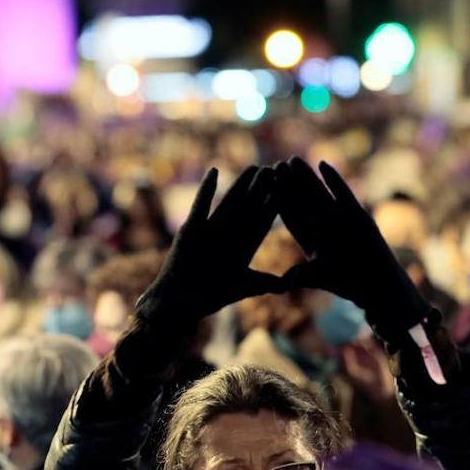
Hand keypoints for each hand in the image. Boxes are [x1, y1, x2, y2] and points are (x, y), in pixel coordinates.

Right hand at [135, 166, 284, 331]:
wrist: (179, 302)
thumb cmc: (209, 297)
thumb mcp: (242, 287)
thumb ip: (264, 283)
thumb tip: (288, 286)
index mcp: (242, 247)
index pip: (263, 222)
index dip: (275, 206)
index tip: (289, 190)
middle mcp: (227, 235)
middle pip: (249, 207)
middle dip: (262, 190)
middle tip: (276, 169)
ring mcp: (209, 229)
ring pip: (229, 202)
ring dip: (240, 185)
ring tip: (254, 167)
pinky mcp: (190, 229)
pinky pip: (200, 205)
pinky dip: (206, 189)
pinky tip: (215, 171)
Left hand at [275, 157, 428, 332]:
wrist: (379, 284)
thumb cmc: (350, 284)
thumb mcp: (321, 278)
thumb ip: (301, 276)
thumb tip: (281, 281)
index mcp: (311, 240)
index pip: (290, 218)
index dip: (277, 203)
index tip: (263, 190)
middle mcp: (324, 227)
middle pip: (302, 201)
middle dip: (288, 184)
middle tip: (274, 166)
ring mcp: (341, 219)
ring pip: (320, 193)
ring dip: (306, 176)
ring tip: (292, 159)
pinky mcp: (358, 214)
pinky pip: (344, 193)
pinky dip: (334, 179)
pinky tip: (322, 163)